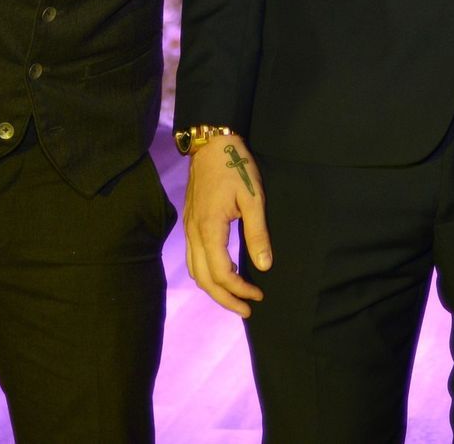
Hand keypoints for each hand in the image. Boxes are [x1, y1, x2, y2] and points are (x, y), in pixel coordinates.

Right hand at [184, 134, 271, 316]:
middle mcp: (194, 233)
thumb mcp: (253, 197)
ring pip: (195, 271)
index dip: (239, 289)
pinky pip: (193, 258)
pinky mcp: (190, 223)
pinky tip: (222, 272)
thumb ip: (257, 233)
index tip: (258, 295)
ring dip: (213, 289)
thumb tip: (264, 266)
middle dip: (225, 299)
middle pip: (204, 279)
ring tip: (235, 296)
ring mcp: (189, 229)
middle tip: (247, 309)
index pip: (221, 273)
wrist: (211, 144)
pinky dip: (206, 273)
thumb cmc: (235, 167)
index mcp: (209, 229)